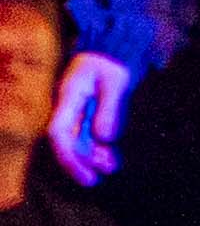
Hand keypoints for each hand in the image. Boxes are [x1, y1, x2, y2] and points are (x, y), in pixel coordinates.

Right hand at [50, 54, 130, 187]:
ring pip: (77, 142)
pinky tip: (111, 158)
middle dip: (80, 162)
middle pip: (66, 142)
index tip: (83, 172)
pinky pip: (88, 136)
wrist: (113, 47)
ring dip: (91, 157)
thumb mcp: (116, 82)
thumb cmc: (112, 61)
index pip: (58, 133)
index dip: (67, 156)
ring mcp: (76, 112)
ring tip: (111, 167)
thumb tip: (104, 138)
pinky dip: (98, 148)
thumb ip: (109, 109)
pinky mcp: (86, 114)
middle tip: (96, 178)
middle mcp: (67, 107)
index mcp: (68, 97)